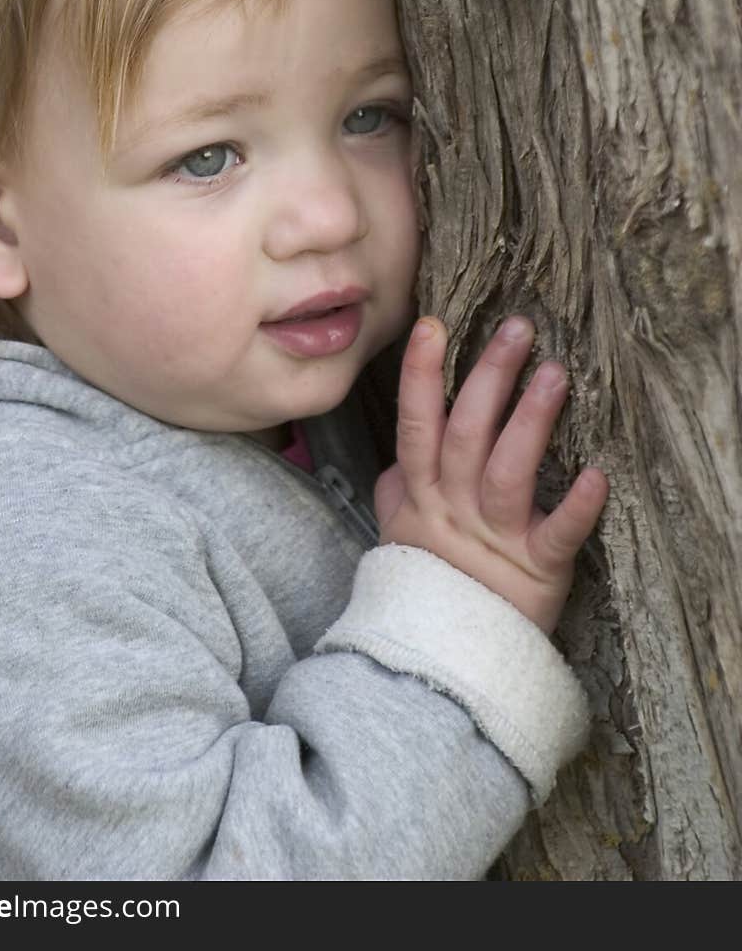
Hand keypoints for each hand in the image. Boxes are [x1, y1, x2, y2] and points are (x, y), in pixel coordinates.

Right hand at [374, 315, 608, 632]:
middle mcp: (455, 509)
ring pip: (508, 472)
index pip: (417, 426)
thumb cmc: (428, 588)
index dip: (422, 377)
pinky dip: (576, 507)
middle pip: (467, 434)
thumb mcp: (399, 536)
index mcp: (423, 496)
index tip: (433, 327)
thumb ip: (397, 490)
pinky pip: (556, 535)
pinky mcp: (537, 570)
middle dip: (490, 377)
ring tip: (556, 375)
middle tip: (519, 330)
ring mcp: (496, 538)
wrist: (445, 664)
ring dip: (531, 421)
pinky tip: (597, 475)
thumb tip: (394, 459)